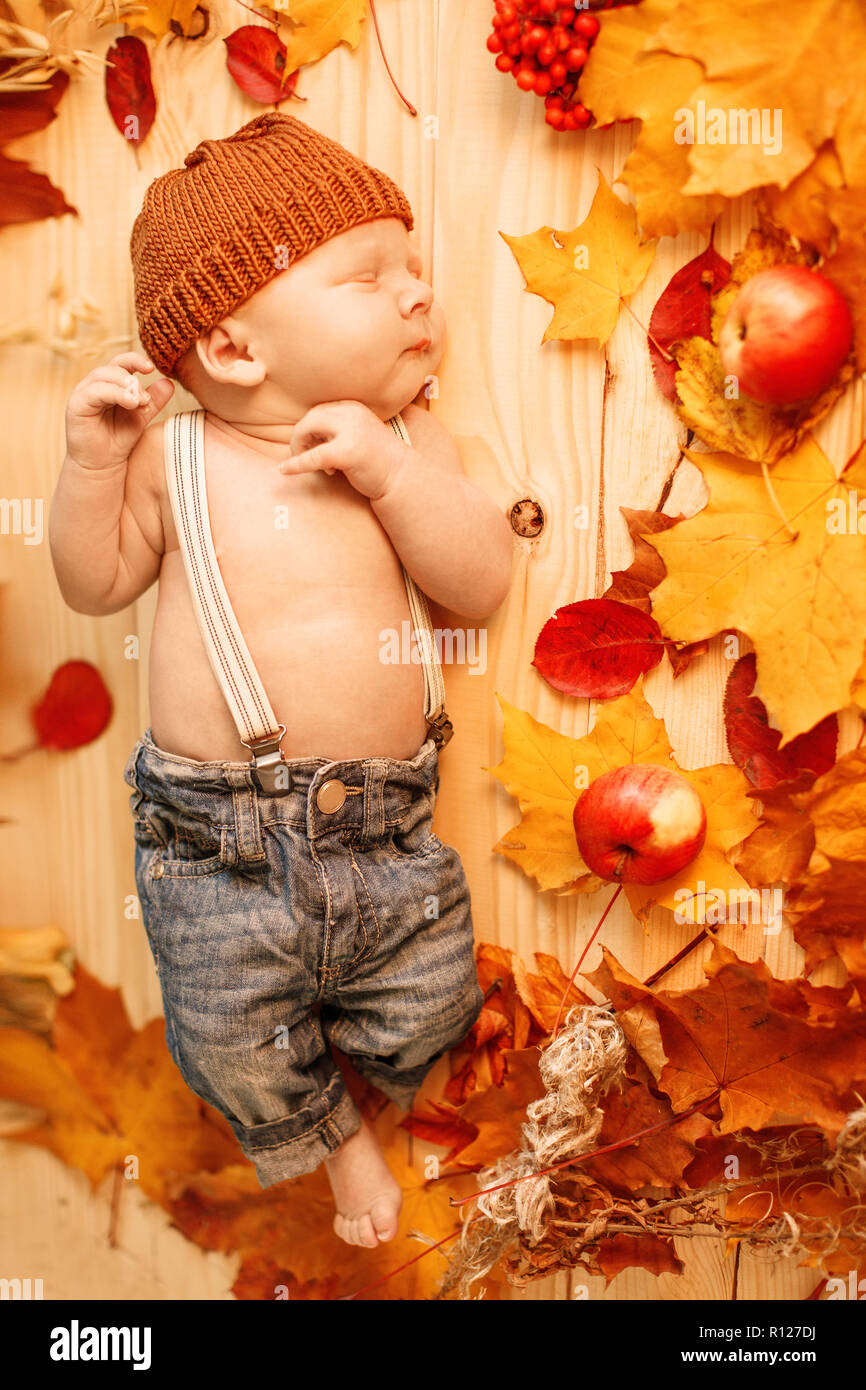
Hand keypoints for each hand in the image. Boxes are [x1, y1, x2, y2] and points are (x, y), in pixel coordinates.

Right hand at [64, 352, 174, 470]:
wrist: (102, 465)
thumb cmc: (118, 439)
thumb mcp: (141, 416)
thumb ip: (154, 400)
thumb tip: (169, 383)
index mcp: (110, 384)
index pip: (122, 363)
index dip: (136, 361)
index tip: (151, 368)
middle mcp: (95, 384)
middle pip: (113, 366)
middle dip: (133, 379)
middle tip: (146, 398)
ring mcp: (84, 392)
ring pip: (103, 376)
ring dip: (125, 386)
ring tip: (140, 402)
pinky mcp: (76, 404)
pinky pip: (94, 391)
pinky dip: (114, 393)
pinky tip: (130, 403)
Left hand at [278, 400, 405, 499]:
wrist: (402, 478)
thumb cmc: (377, 461)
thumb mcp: (357, 435)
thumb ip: (335, 430)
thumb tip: (304, 436)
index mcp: (353, 408)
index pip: (319, 411)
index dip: (310, 430)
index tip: (316, 447)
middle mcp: (351, 414)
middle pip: (310, 418)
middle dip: (300, 437)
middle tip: (303, 456)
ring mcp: (350, 432)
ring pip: (307, 431)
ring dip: (301, 449)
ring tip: (316, 467)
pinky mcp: (346, 452)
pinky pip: (312, 457)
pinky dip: (296, 464)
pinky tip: (285, 470)